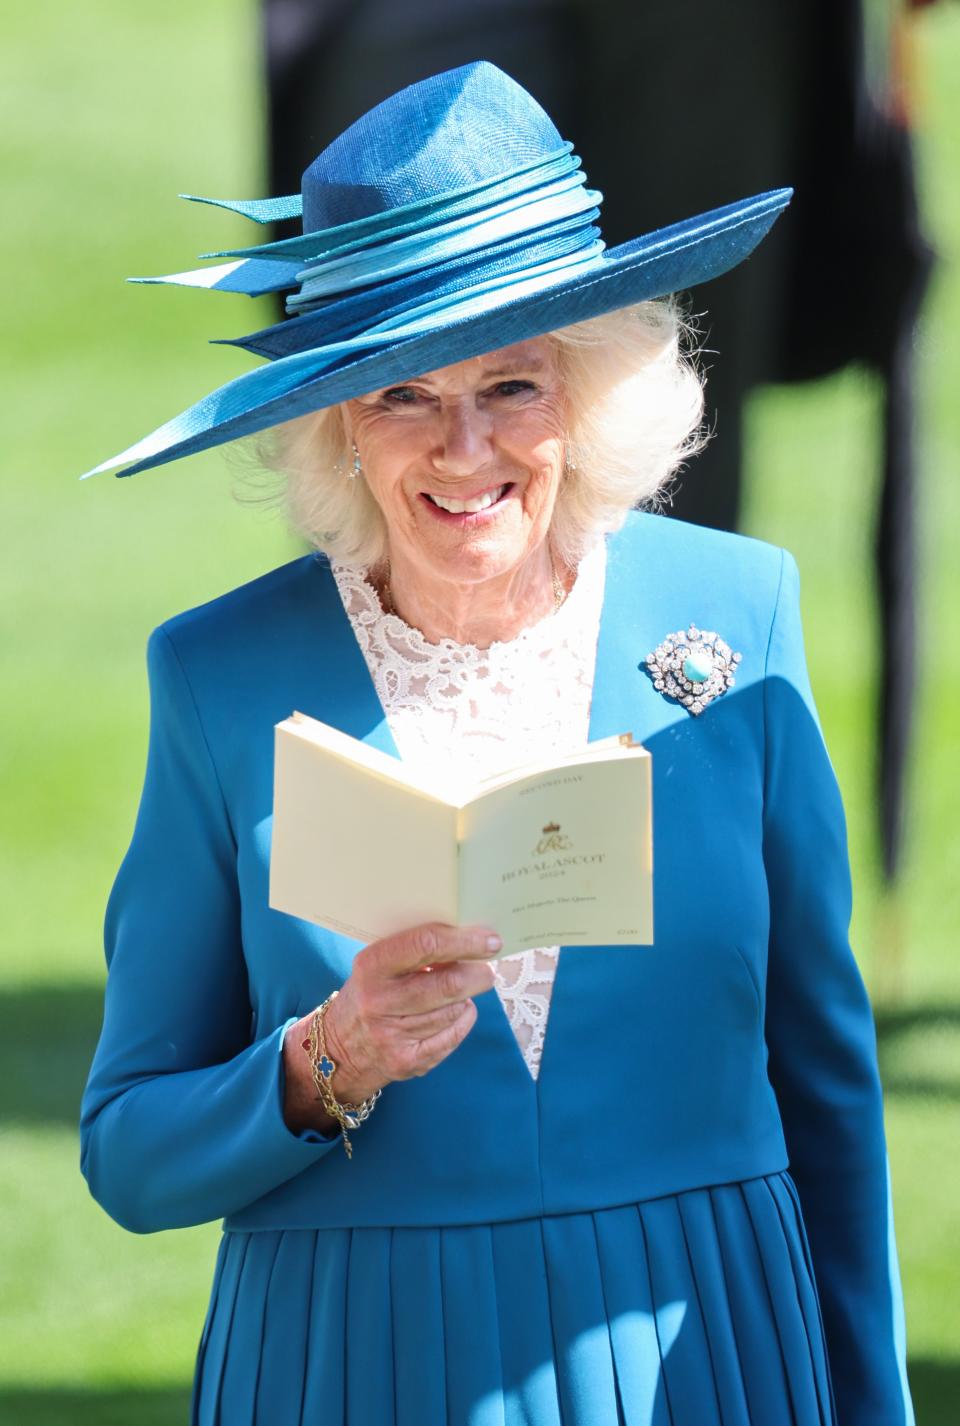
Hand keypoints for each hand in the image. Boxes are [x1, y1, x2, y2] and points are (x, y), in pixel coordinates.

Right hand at [282, 922, 499, 1135]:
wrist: (339, 1048)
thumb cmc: (371, 992)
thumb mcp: (379, 965)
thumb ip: (415, 951)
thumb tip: (470, 937)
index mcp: (371, 966)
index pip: (425, 945)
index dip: (464, 941)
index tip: (490, 940)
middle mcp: (378, 1001)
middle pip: (447, 984)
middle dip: (477, 974)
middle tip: (487, 969)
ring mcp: (392, 1035)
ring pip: (453, 1010)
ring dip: (466, 997)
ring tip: (460, 990)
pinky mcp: (408, 1062)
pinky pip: (453, 1035)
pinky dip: (462, 1019)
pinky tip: (455, 1012)